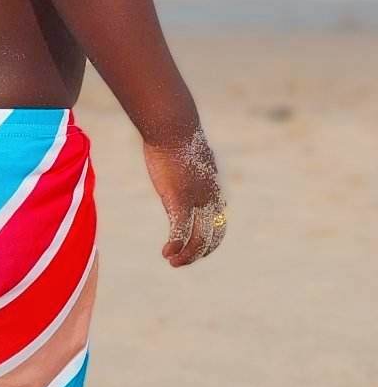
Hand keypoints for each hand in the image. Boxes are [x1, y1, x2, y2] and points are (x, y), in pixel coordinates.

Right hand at [143, 130, 226, 265]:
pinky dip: (175, 245)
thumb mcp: (189, 154)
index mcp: (213, 188)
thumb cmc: (176, 134)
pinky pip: (181, 231)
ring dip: (186, 256)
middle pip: (213, 236)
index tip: (195, 249)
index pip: (220, 224)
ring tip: (172, 260)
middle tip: (180, 261)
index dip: (211, 242)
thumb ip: (191, 166)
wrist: (172, 125)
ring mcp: (196, 200)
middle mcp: (210, 197)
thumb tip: (185, 160)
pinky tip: (166, 251)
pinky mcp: (179, 199)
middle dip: (198, 253)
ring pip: (198, 239)